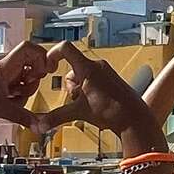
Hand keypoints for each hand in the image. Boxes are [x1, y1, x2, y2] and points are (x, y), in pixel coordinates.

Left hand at [0, 43, 49, 130]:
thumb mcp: (1, 109)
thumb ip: (23, 117)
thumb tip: (39, 124)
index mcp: (6, 67)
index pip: (28, 48)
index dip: (41, 56)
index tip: (45, 70)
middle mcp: (6, 70)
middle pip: (32, 67)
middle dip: (33, 81)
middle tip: (24, 88)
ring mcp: (5, 80)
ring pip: (25, 82)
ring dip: (24, 92)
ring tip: (12, 98)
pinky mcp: (2, 89)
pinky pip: (18, 92)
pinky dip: (17, 99)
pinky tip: (8, 104)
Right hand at [36, 42, 157, 140]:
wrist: (135, 118)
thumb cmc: (111, 112)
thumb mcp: (79, 113)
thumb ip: (56, 117)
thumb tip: (38, 125)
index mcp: (87, 68)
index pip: (65, 48)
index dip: (52, 54)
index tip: (47, 67)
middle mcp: (97, 65)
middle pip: (72, 69)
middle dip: (70, 86)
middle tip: (78, 100)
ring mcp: (105, 72)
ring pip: (81, 77)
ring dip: (80, 91)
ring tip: (89, 104)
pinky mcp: (110, 79)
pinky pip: (92, 81)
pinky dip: (88, 91)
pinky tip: (96, 105)